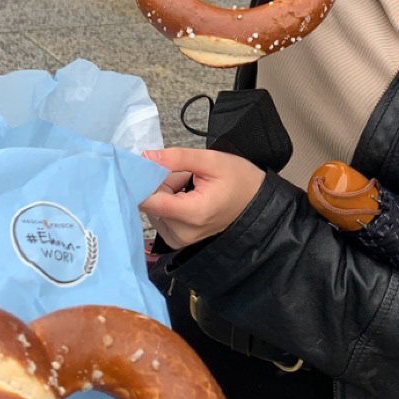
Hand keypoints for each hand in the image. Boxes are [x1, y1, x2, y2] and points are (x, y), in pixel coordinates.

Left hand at [141, 148, 264, 250]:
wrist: (256, 204)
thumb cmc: (240, 181)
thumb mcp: (212, 161)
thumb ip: (177, 158)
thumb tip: (147, 157)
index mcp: (193, 213)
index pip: (149, 200)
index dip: (142, 180)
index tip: (146, 165)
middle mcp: (183, 233)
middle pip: (151, 202)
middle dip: (162, 184)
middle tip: (185, 175)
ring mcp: (179, 240)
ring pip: (153, 209)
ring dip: (165, 193)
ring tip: (190, 187)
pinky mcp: (177, 241)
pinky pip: (160, 217)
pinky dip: (168, 204)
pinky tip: (187, 198)